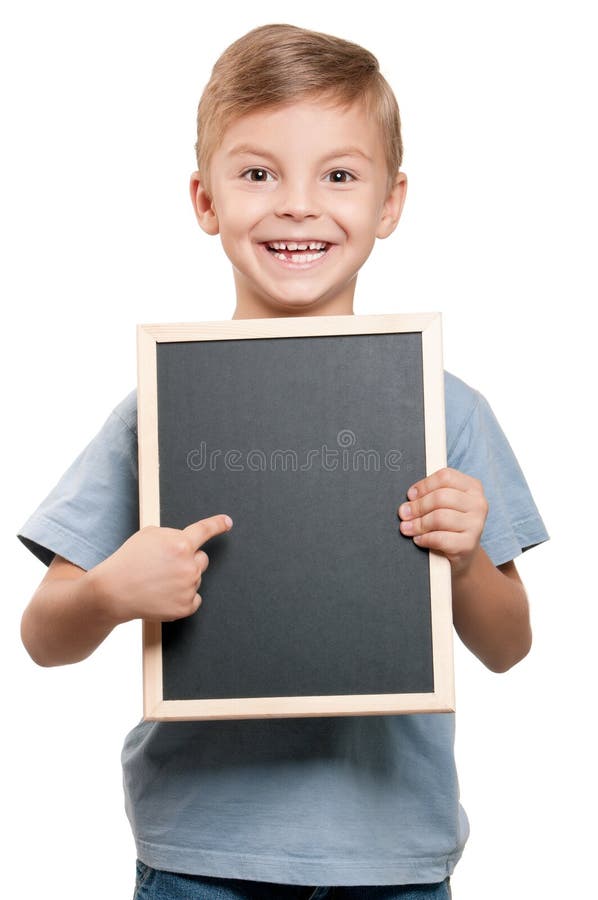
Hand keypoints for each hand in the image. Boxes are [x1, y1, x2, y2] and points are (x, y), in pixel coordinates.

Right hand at [90, 514, 232, 623]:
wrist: (113, 591)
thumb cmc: (128, 561)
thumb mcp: (148, 535)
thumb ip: (172, 534)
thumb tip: (186, 539)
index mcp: (181, 544)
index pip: (205, 530)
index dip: (218, 524)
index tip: (227, 522)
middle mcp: (189, 566)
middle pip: (202, 559)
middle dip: (189, 560)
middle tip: (167, 566)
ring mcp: (189, 588)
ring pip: (196, 578)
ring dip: (183, 578)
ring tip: (159, 581)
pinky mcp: (186, 607)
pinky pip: (195, 598)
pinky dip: (183, 597)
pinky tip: (165, 594)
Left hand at [397, 467, 487, 575]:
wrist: (463, 553)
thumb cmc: (450, 524)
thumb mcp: (444, 505)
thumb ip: (429, 497)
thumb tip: (407, 505)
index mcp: (472, 487)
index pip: (445, 477)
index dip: (424, 485)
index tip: (411, 495)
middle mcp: (478, 504)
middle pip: (440, 497)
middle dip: (417, 506)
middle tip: (404, 514)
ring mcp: (476, 524)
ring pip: (439, 517)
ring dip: (418, 523)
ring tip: (407, 527)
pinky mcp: (469, 544)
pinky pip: (440, 538)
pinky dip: (425, 538)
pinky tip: (419, 539)